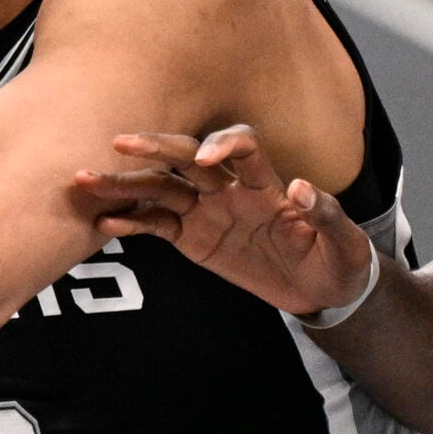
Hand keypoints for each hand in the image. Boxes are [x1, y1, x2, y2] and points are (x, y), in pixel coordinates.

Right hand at [72, 125, 373, 318]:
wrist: (324, 290)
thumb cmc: (338, 258)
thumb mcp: (346, 242)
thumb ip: (325, 213)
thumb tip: (302, 188)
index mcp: (268, 183)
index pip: (243, 146)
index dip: (224, 144)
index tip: (205, 159)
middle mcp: (231, 189)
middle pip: (187, 158)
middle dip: (156, 148)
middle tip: (120, 143)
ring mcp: (208, 212)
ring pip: (162, 188)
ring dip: (126, 183)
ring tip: (86, 180)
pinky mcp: (194, 239)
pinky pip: (158, 225)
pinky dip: (132, 221)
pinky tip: (103, 219)